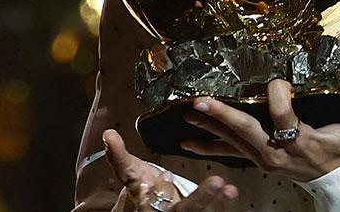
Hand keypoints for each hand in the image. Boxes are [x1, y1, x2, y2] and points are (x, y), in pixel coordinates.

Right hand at [103, 129, 238, 211]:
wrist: (153, 205)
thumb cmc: (143, 186)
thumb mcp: (129, 172)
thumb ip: (119, 156)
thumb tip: (108, 134)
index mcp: (146, 204)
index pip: (147, 202)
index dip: (149, 195)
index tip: (153, 182)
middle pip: (182, 211)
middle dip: (199, 199)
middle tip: (215, 182)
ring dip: (216, 202)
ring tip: (229, 188)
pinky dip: (221, 204)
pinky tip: (231, 192)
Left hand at [180, 79, 339, 181]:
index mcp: (302, 142)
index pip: (283, 116)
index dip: (278, 95)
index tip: (279, 81)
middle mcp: (278, 152)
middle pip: (246, 131)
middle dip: (221, 115)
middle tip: (199, 101)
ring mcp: (266, 158)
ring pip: (233, 141)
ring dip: (209, 127)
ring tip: (187, 113)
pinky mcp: (260, 160)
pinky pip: (230, 153)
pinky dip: (209, 146)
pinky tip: (189, 142)